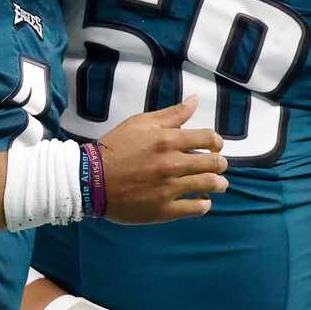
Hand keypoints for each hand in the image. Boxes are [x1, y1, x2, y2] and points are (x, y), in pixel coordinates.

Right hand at [95, 97, 225, 222]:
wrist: (89, 180)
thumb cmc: (114, 149)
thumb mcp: (140, 123)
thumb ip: (171, 114)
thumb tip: (196, 100)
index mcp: (167, 140)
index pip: (210, 138)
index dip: (217, 143)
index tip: (214, 147)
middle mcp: (172, 164)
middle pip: (214, 163)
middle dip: (220, 164)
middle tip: (217, 167)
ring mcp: (168, 188)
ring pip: (209, 185)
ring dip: (219, 184)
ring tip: (217, 185)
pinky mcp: (163, 210)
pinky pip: (196, 208)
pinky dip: (204, 204)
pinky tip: (201, 201)